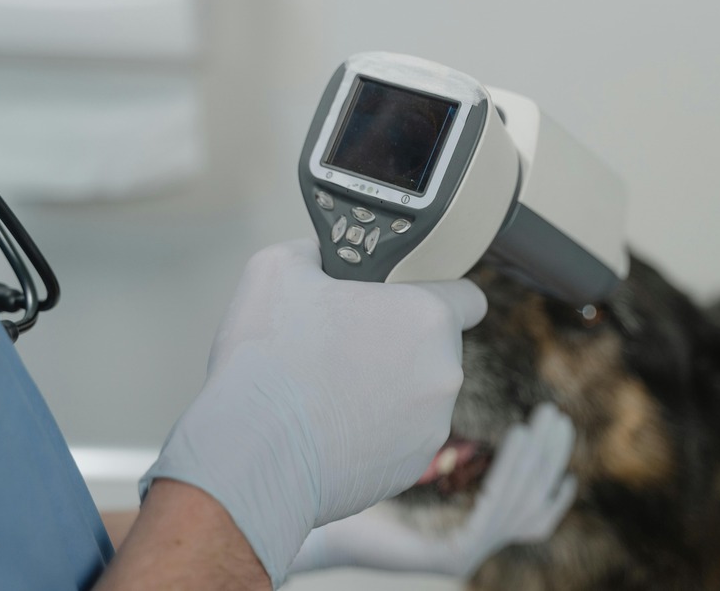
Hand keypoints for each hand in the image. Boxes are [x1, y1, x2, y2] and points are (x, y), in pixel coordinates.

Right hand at [140, 239, 486, 585]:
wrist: (251, 456)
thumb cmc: (269, 362)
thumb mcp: (278, 269)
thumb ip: (315, 251)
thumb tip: (320, 256)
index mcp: (427, 317)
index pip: (467, 297)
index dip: (436, 292)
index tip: (404, 300)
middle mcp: (444, 373)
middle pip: (436, 347)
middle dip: (399, 343)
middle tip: (345, 343)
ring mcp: (432, 426)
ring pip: (418, 395)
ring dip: (387, 389)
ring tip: (328, 391)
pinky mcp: (412, 468)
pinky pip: (401, 437)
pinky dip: (374, 431)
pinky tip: (329, 427)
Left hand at [289, 403, 576, 578]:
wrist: (300, 501)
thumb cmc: (342, 471)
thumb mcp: (397, 453)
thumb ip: (424, 434)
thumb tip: (435, 390)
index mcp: (458, 527)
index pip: (525, 512)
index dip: (547, 476)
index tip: (555, 433)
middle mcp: (465, 546)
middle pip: (530, 505)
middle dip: (549, 458)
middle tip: (557, 417)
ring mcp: (460, 554)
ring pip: (520, 506)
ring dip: (537, 462)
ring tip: (543, 421)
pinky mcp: (450, 556)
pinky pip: (495, 513)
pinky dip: (511, 474)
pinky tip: (516, 437)